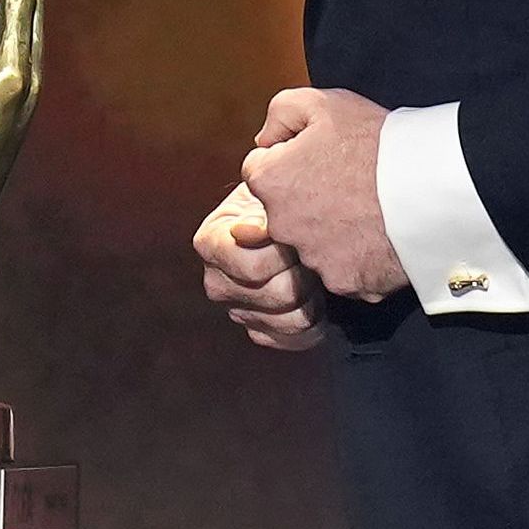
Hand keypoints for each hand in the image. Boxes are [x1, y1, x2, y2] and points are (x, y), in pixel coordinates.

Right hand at [194, 188, 330, 350]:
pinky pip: (295, 340)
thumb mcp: (271, 188)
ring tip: (316, 273)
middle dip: (305, 273)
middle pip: (276, 295)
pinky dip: (315, 324)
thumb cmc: (282, 198)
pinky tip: (318, 300)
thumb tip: (249, 230)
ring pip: (290, 321)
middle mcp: (216, 282)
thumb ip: (264, 206)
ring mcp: (237, 310)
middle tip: (313, 254)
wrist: (293, 214)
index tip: (299, 233)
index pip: (253, 267)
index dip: (284, 253)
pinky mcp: (260, 330)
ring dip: (313, 297)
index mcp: (210, 243)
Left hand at [239, 86, 405, 302]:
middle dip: (307, 199)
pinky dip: (358, 256)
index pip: (263, 171)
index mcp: (269, 181)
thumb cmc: (376, 141)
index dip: (293, 160)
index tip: (322, 159)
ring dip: (332, 230)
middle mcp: (281, 226)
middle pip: (286, 213)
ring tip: (368, 208)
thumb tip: (266, 140)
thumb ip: (280, 114)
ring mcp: (313, 258)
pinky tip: (379, 234)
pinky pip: (344, 269)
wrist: (430, 184)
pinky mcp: (345, 282)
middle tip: (347, 184)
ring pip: (314, 244)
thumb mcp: (322, 103)